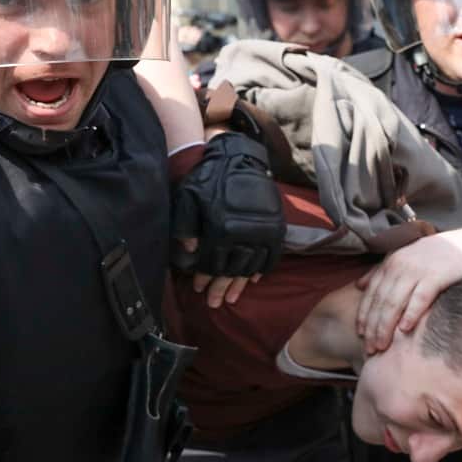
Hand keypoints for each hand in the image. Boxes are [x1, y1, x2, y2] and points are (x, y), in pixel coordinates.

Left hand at [171, 132, 285, 287]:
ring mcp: (263, 232)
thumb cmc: (209, 178)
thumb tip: (191, 252)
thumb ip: (185, 227)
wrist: (239, 158)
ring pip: (250, 267)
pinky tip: (252, 280)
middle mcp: (244, 234)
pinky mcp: (276, 227)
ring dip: (239, 284)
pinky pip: (270, 257)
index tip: (198, 288)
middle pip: (231, 270)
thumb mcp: (188, 199)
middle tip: (214, 303)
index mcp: (222, 229)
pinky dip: (261, 270)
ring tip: (232, 297)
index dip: (205, 278)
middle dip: (220, 288)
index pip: (212, 263)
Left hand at [355, 228, 461, 353]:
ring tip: (381, 345)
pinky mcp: (436, 275)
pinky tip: (404, 330)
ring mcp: (417, 270)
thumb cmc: (435, 256)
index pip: (371, 293)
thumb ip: (381, 271)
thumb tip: (359, 285)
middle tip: (369, 348)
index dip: (364, 315)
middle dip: (373, 327)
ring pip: (394, 302)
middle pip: (380, 301)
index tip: (360, 334)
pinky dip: (410, 313)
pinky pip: (420, 297)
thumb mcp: (405, 258)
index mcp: (390, 263)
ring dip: (385, 326)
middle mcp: (400, 266)